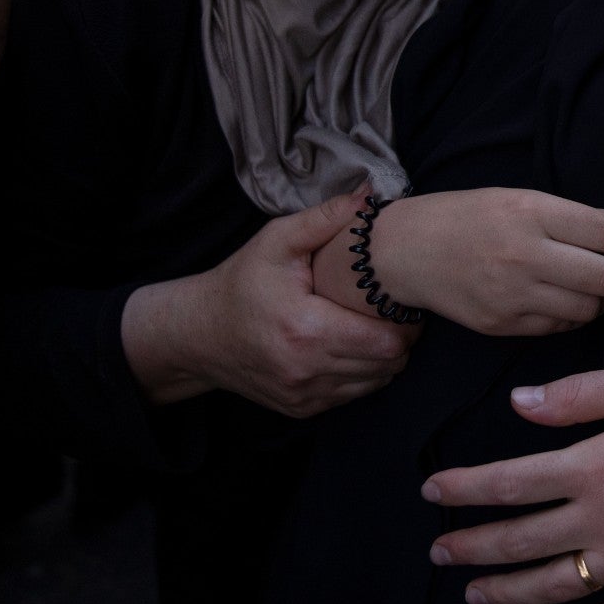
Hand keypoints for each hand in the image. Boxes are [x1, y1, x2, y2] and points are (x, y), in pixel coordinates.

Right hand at [123, 190, 419, 414]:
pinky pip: (352, 396)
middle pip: (388, 365)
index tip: (401, 300)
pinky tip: (352, 347)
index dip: (405, 323)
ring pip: (375, 383)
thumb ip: (325, 218)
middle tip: (396, 313)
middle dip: (401, 339)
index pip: (387, 342)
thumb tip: (369, 196)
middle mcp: (307, 369)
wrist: (198, 333)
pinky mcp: (301, 408)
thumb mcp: (276, 241)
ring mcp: (304, 394)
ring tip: (374, 328)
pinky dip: (362, 374)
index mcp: (306, 329)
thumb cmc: (242, 282)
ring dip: (384, 359)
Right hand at [312, 189, 603, 335]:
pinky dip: (573, 315)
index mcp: (532, 214)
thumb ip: (579, 214)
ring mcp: (512, 295)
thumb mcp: (521, 199)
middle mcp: (524, 256)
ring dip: (602, 299)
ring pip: (589, 309)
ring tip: (593, 285)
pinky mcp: (503, 326)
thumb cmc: (470, 217)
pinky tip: (563, 299)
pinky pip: (560, 327)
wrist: (407, 251)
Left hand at [422, 362, 603, 603]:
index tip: (432, 492)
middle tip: (438, 553)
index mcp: (598, 466)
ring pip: (560, 585)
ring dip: (510, 593)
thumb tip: (516, 406)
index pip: (510, 483)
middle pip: (522, 541)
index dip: (465, 489)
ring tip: (475, 593)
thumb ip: (574, 395)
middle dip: (472, 548)